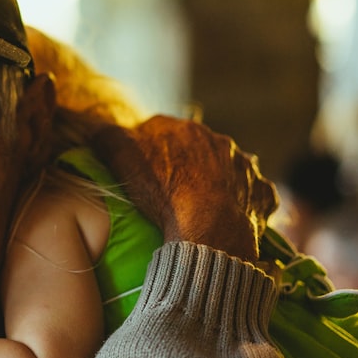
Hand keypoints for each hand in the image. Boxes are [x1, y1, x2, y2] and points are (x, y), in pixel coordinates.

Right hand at [91, 115, 277, 261]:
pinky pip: (252, 194)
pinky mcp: (261, 193)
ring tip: (202, 204)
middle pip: (196, 147)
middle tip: (170, 189)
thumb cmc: (162, 192)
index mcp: (184, 129)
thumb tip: (95, 128)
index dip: (148, 148)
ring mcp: (244, 167)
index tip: (141, 169)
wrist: (208, 230)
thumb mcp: (121, 157)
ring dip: (217, 179)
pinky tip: (232, 215)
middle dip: (186, 161)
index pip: (161, 130)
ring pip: (228, 167)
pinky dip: (243, 201)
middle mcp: (218, 141)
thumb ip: (106, 136)